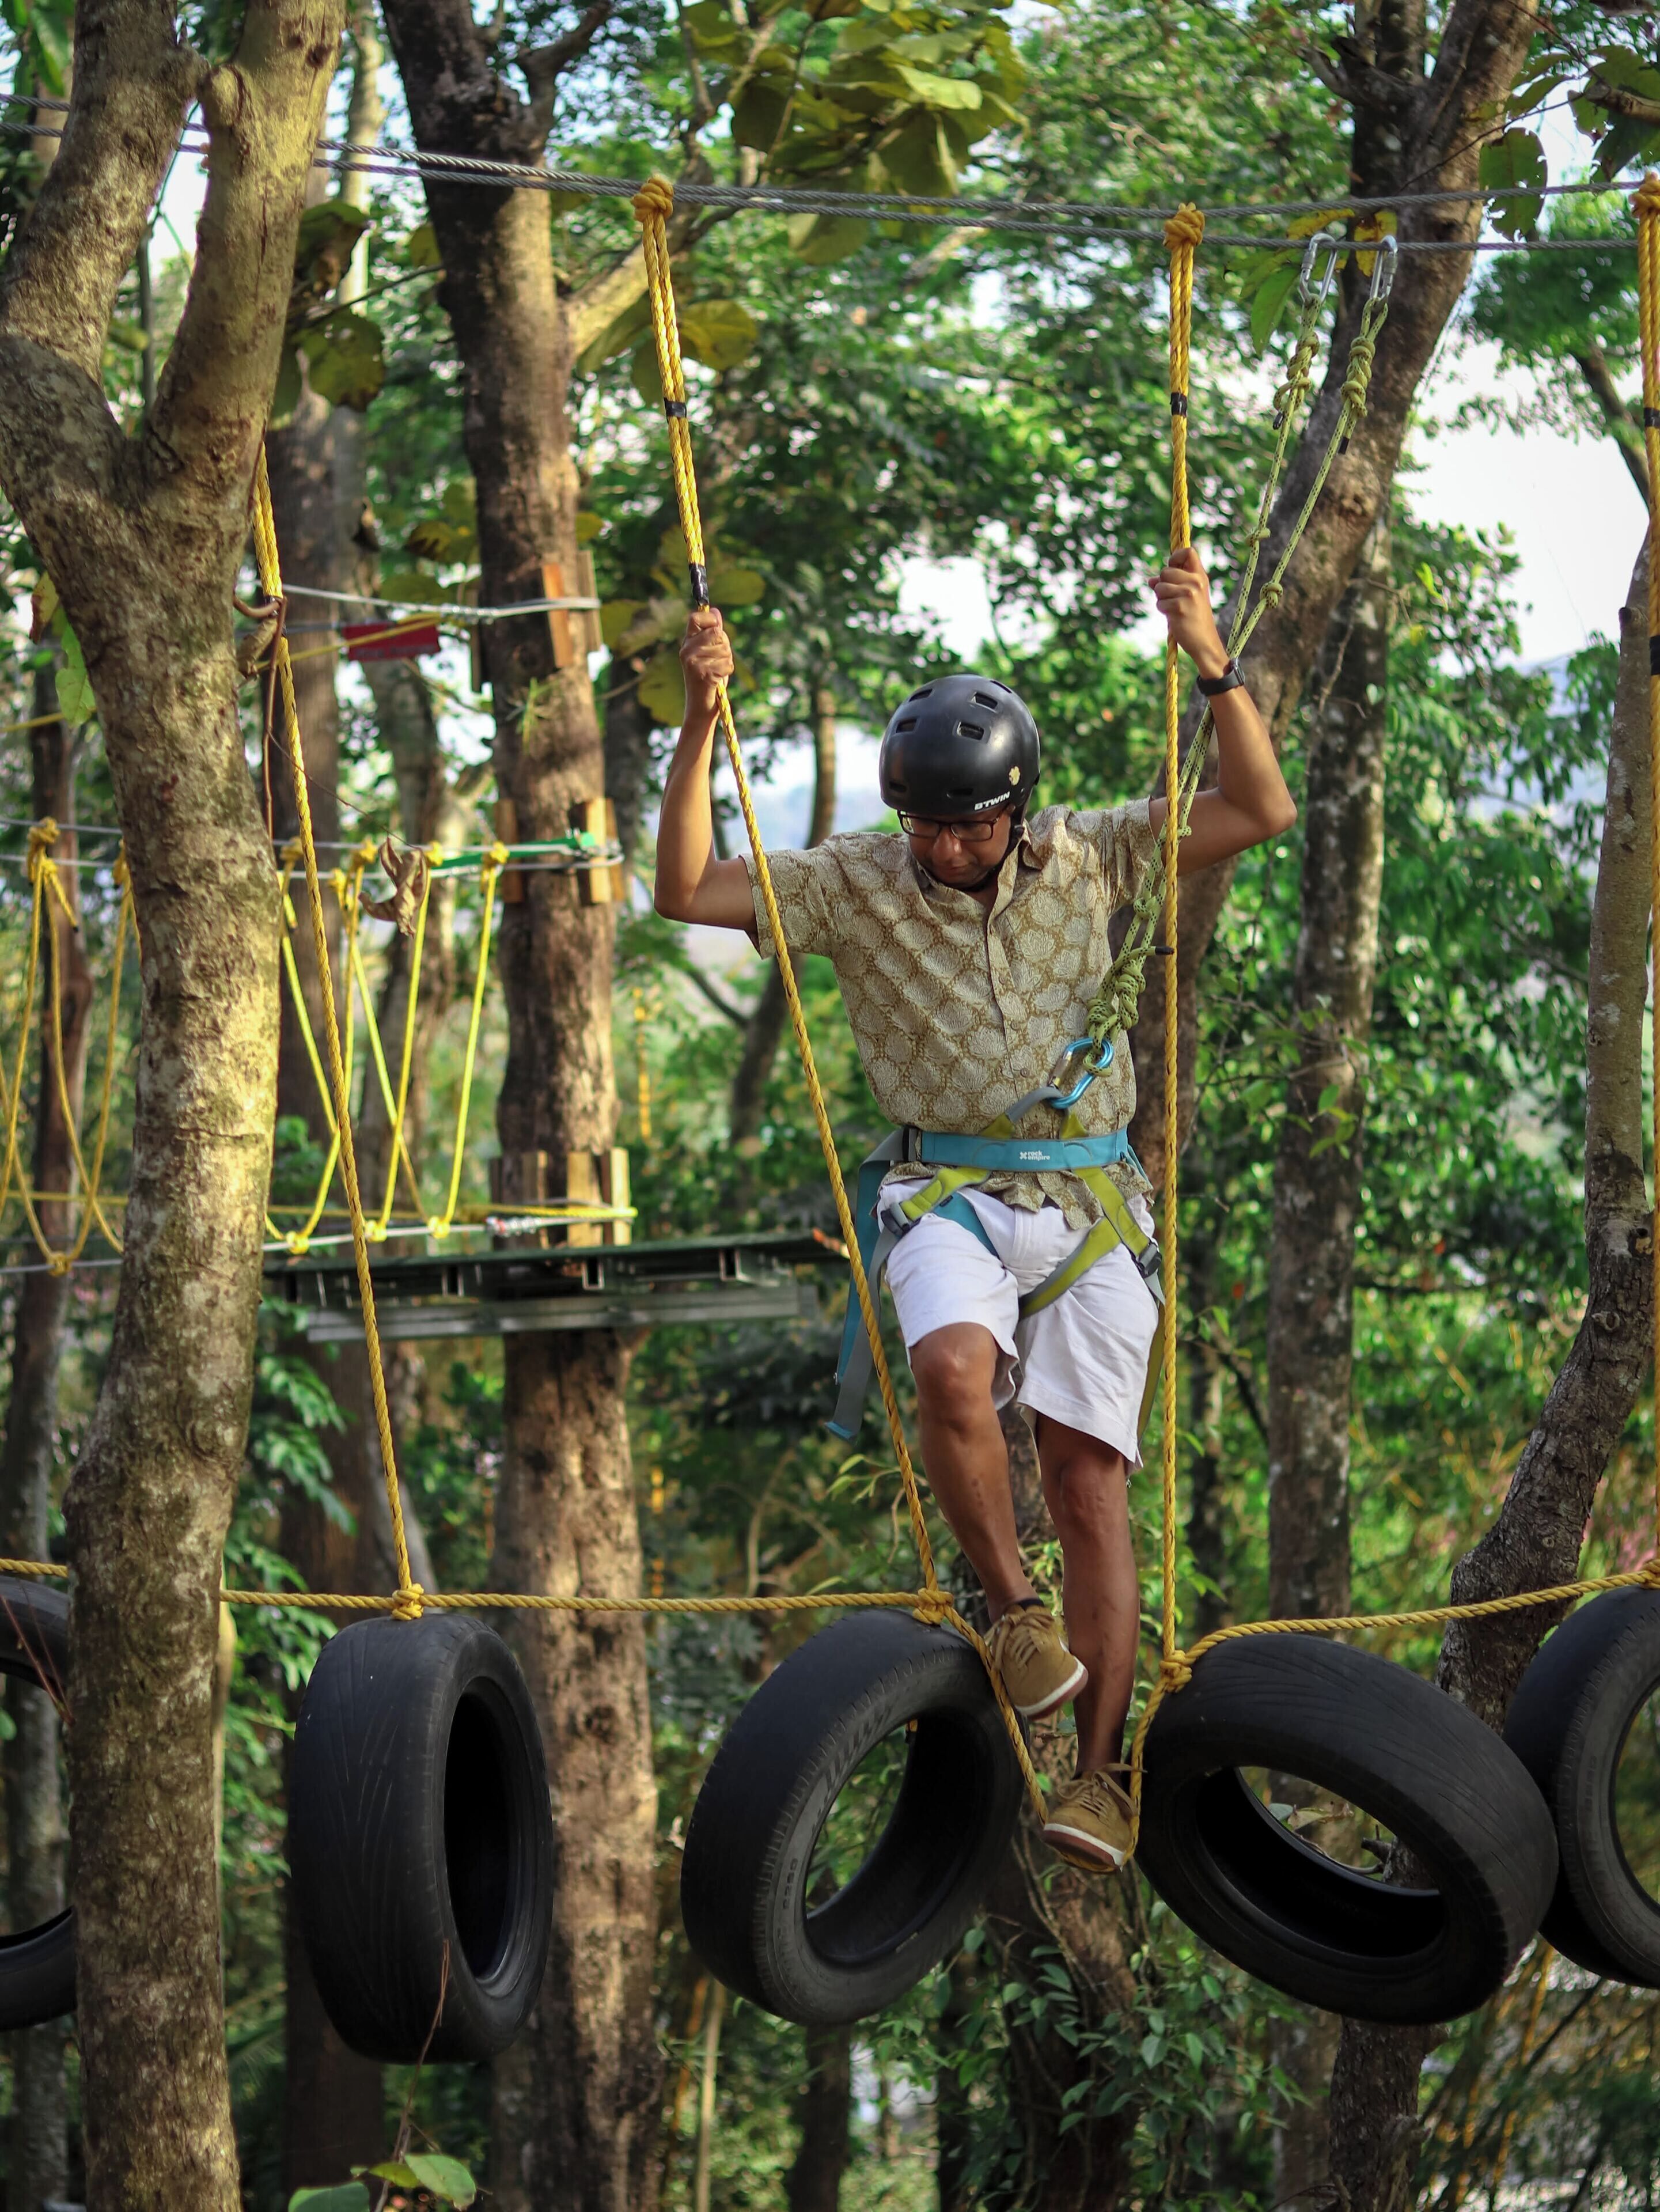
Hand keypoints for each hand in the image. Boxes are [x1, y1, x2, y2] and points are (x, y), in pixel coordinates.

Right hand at [679, 606, 733, 718]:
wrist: (700, 708)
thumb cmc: (708, 679)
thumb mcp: (710, 653)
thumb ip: (713, 633)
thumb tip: (715, 610)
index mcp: (687, 643)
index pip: (696, 617)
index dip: (710, 620)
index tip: (716, 630)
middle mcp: (686, 650)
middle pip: (717, 632)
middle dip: (725, 645)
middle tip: (718, 660)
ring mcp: (693, 662)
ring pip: (724, 648)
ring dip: (727, 660)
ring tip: (717, 671)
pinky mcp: (703, 674)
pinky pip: (727, 663)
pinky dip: (727, 671)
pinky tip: (717, 680)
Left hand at [1150, 547, 1227, 680]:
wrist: (1204, 641)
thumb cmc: (1194, 617)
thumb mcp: (1188, 596)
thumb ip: (1172, 584)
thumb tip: (1151, 580)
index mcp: (1200, 576)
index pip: (1188, 551)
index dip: (1175, 557)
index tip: (1173, 567)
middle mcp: (1196, 582)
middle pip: (1166, 571)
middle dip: (1163, 585)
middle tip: (1172, 598)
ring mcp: (1188, 594)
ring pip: (1159, 587)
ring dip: (1161, 599)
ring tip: (1174, 608)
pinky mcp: (1179, 607)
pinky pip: (1159, 603)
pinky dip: (1162, 610)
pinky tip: (1173, 617)